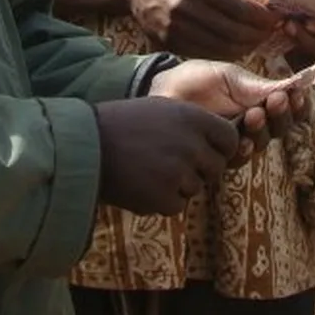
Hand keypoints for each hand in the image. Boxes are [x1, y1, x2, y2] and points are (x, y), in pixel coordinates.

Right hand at [93, 98, 238, 215]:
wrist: (85, 146)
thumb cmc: (122, 124)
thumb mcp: (163, 110)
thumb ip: (194, 125)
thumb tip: (223, 144)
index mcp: (194, 117)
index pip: (229, 139)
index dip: (219, 147)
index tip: (206, 151)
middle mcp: (192, 145)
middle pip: (216, 168)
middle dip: (199, 169)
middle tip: (170, 163)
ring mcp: (179, 173)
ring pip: (195, 188)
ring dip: (177, 185)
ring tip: (148, 169)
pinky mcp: (164, 197)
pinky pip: (176, 205)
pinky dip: (161, 200)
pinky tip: (141, 184)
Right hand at [119, 0, 276, 60]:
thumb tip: (273, 3)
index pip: (242, 9)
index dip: (265, 18)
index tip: (277, 18)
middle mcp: (185, 7)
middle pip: (234, 32)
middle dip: (258, 35)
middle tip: (270, 31)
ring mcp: (175, 28)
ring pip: (222, 48)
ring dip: (245, 47)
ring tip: (255, 38)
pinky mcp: (168, 43)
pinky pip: (206, 54)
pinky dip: (226, 52)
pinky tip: (234, 43)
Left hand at [149, 60, 307, 161]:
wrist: (164, 90)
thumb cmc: (198, 80)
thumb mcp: (231, 77)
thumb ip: (261, 86)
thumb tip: (300, 83)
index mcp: (259, 101)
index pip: (288, 108)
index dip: (296, 104)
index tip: (295, 94)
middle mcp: (253, 124)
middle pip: (280, 128)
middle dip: (281, 115)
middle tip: (275, 102)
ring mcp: (236, 141)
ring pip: (262, 143)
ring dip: (263, 129)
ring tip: (255, 115)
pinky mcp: (218, 156)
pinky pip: (238, 158)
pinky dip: (244, 148)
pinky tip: (242, 140)